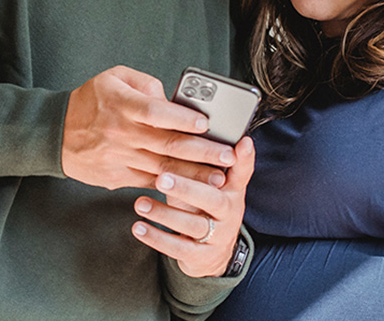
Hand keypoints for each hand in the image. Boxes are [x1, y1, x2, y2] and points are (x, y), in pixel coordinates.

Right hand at [62, 65, 239, 190]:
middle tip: (228, 156)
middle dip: (202, 151)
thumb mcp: (113, 77)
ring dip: (193, 174)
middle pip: (167, 143)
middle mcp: (121, 132)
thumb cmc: (89, 101)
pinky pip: (149, 181)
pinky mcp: (117, 177)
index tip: (206, 124)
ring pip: (162, 167)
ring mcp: (119, 158)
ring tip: (219, 177)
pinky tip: (193, 188)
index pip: (156, 112)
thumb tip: (171, 99)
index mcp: (121, 104)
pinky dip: (172, 185)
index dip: (182, 118)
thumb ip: (146, 83)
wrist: (54, 134)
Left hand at [130, 136, 255, 277]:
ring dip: (164, 213)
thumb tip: (180, 126)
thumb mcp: (207, 185)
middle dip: (187, 188)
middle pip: (212, 198)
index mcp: (232, 190)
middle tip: (162, 178)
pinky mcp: (202, 256)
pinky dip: (157, 238)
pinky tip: (139, 228)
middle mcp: (229, 212)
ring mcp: (218, 236)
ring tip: (140, 203)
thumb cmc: (203, 207)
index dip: (244, 158)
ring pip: (192, 224)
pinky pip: (179, 247)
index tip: (242, 142)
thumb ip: (202, 161)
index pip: (241, 171)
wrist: (211, 255)